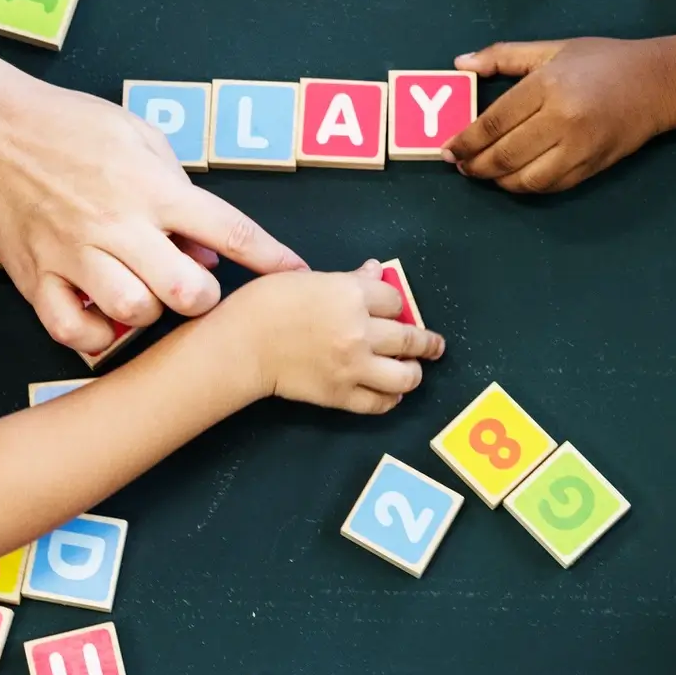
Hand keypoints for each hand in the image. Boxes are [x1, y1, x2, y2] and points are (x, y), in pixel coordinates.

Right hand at [0, 35, 305, 354]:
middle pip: (188, 291)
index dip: (272, 258)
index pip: (231, 230)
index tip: (297, 275)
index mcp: (154, 188)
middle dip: (203, 299)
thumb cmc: (69, 124)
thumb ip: (179, 188)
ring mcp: (76, 254)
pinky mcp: (36, 276)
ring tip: (144, 295)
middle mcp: (120, 225)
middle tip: (192, 287)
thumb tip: (209, 247)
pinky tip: (102, 317)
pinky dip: (94, 334)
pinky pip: (72, 329)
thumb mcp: (140, 136)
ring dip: (150, 314)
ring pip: (135, 313)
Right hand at [213, 263, 443, 413]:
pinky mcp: (341, 394)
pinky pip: (379, 402)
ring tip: (413, 370)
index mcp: (352, 295)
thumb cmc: (266, 303)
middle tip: (435, 346)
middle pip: (410, 338)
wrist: (241, 345)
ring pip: (405, 375)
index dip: (396, 305)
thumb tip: (375, 272)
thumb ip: (348, 279)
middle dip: (427, 342)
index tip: (395, 311)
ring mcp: (353, 366)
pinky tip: (391, 392)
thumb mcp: (308, 278)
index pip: (395, 300)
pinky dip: (390, 398)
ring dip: (414, 373)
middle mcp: (360, 331)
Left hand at [444, 38, 674, 192]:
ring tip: (484, 173)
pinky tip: (514, 178)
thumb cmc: (603, 61)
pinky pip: (551, 186)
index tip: (447, 149)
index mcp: (548, 86)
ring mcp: (579, 148)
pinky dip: (526, 187)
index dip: (466, 140)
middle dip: (475, 165)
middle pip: (505, 155)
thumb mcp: (552, 48)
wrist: (659, 83)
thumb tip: (461, 63)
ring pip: (526, 179)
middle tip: (460, 165)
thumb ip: (503, 56)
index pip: (494, 122)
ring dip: (498, 181)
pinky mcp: (592, 167)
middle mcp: (562, 120)